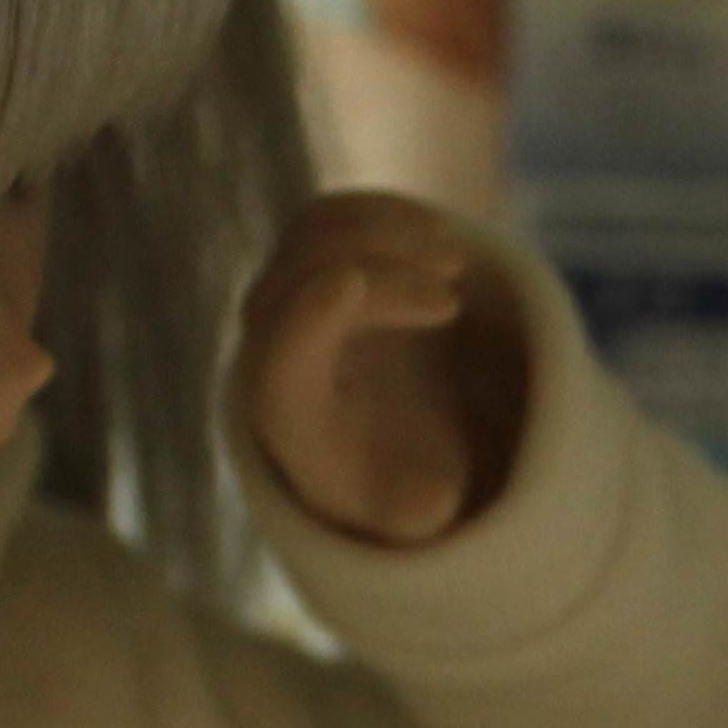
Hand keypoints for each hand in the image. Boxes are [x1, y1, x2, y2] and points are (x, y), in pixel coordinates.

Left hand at [235, 190, 531, 546]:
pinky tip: (441, 235)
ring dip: (386, 234)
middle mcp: (271, 345)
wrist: (374, 439)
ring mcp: (287, 293)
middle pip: (301, 285)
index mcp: (287, 414)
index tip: (351, 282)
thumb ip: (418, 512)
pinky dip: (386, 215)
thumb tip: (436, 495)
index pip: (278, 362)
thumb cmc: (390, 478)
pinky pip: (334, 216)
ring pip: (316, 237)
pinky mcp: (310, 259)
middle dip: (377, 279)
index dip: (302, 317)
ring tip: (456, 260)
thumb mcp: (412, 512)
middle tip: (454, 298)